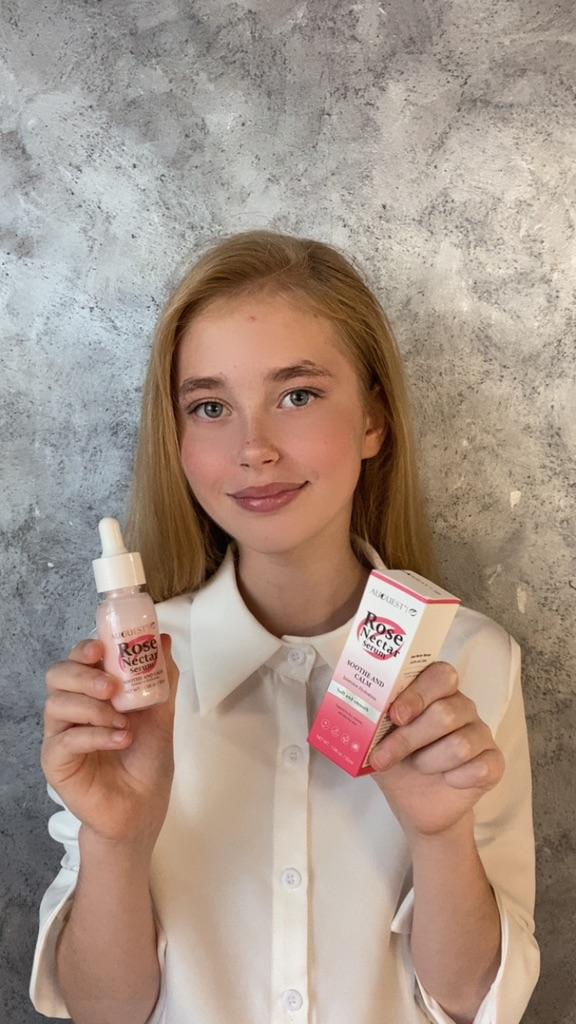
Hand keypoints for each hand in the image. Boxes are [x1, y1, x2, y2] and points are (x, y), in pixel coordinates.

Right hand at [41, 634, 178, 850]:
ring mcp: (60, 735)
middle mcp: (72, 709)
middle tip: (112, 687)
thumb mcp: (161, 714)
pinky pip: (66, 738)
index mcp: (92, 693)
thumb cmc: (147, 760)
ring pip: (57, 704)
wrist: (143, 807)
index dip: (84, 649)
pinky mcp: (55, 761)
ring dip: (94, 708)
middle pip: (57, 675)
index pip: (77, 660)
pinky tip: (120, 740)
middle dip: (84, 675)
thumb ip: (162, 678)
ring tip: (123, 723)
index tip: (101, 649)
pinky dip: (95, 735)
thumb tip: (162, 639)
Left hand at [369, 662, 504, 839]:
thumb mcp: (376, 740)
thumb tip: (350, 705)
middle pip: (445, 713)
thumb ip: (369, 721)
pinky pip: (479, 767)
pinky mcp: (493, 762)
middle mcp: (462, 706)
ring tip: (419, 767)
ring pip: (460, 743)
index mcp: (435, 691)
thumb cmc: (398, 762)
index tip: (394, 716)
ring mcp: (481, 733)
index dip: (417, 694)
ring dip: (429, 761)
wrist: (416, 805)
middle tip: (385, 756)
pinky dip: (454, 779)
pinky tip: (446, 780)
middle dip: (409, 738)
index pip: (439, 675)